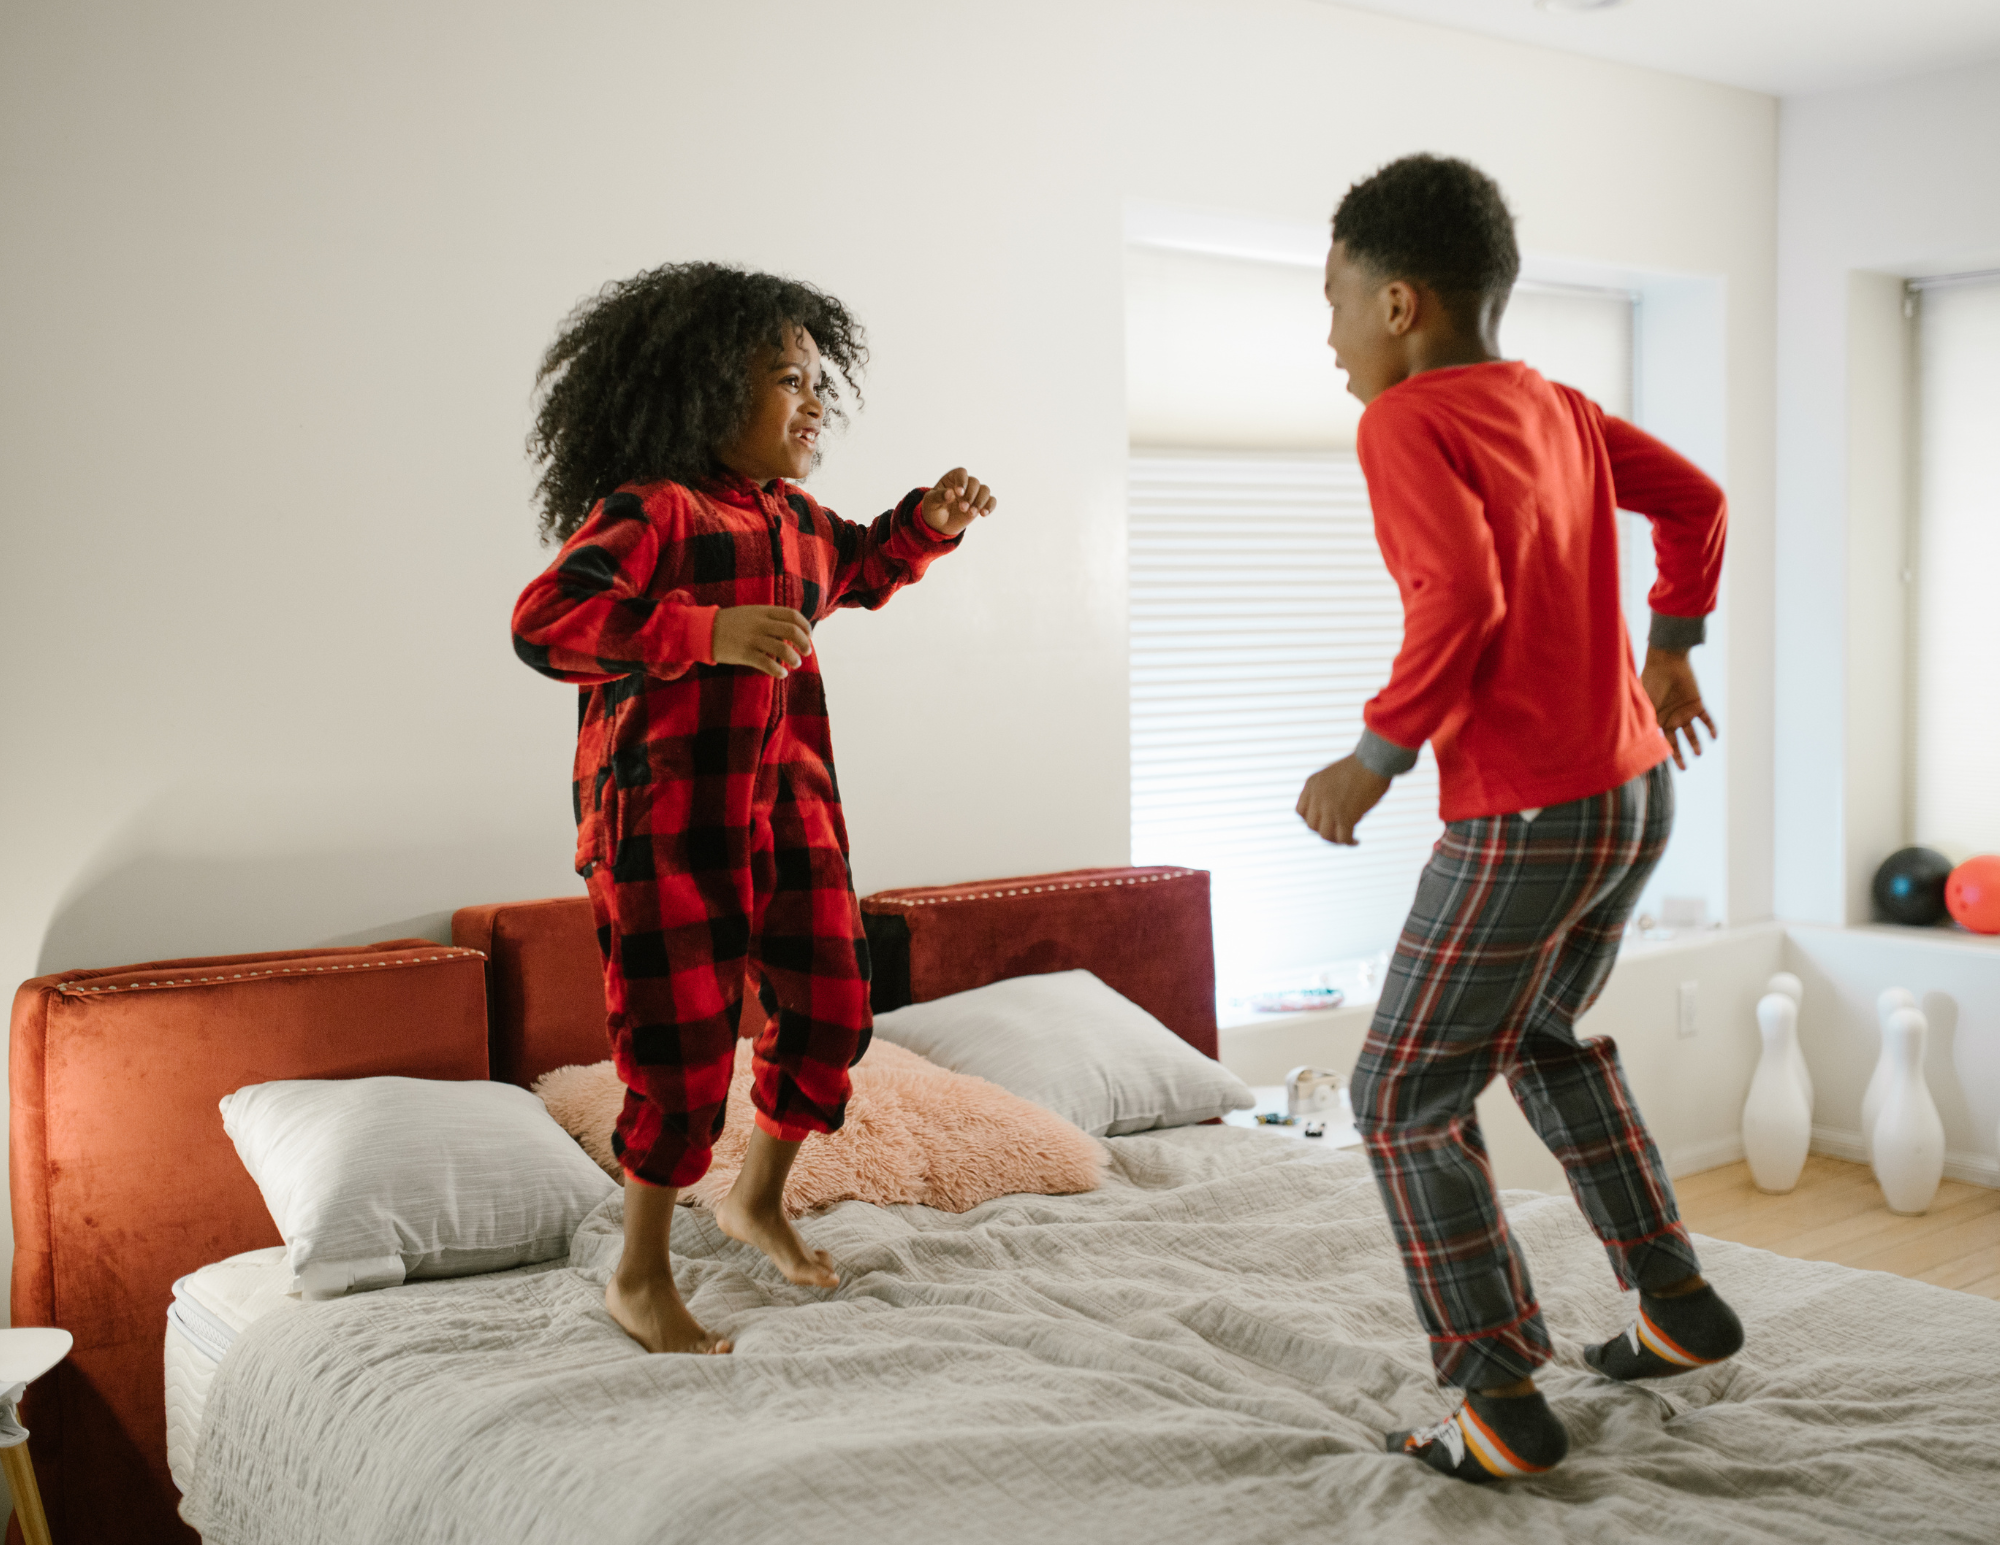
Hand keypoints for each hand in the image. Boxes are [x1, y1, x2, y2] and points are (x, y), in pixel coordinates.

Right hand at [712, 606, 812, 677]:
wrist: (704, 630)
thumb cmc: (731, 623)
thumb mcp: (752, 613)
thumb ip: (770, 619)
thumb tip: (792, 630)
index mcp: (764, 611)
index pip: (792, 615)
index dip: (805, 626)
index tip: (808, 635)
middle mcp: (760, 623)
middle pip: (792, 631)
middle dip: (804, 643)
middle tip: (806, 652)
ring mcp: (752, 638)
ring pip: (782, 648)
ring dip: (794, 658)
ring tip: (795, 664)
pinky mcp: (744, 654)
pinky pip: (767, 664)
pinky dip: (779, 670)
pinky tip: (782, 673)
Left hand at [920, 468, 996, 535]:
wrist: (939, 525)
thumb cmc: (933, 509)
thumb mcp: (930, 503)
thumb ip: (939, 496)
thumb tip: (951, 493)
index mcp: (952, 478)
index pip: (961, 472)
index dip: (962, 481)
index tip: (959, 493)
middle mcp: (965, 483)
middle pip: (975, 482)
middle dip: (970, 496)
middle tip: (962, 508)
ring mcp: (974, 493)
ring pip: (985, 490)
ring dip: (980, 501)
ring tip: (971, 513)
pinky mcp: (980, 504)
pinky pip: (991, 501)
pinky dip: (990, 506)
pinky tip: (983, 514)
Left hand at [1296, 755, 1391, 845]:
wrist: (1375, 759)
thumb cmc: (1361, 764)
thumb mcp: (1334, 774)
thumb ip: (1328, 790)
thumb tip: (1333, 812)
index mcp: (1312, 784)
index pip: (1301, 811)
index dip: (1311, 820)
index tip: (1323, 823)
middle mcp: (1317, 796)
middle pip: (1312, 825)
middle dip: (1324, 830)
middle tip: (1338, 832)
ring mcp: (1330, 807)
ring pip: (1325, 835)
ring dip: (1335, 840)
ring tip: (1347, 838)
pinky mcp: (1346, 816)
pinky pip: (1343, 838)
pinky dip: (1349, 842)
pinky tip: (1356, 841)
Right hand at [1640, 646, 1716, 769]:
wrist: (1666, 663)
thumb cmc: (1651, 681)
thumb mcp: (1645, 704)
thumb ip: (1645, 720)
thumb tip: (1642, 740)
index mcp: (1657, 720)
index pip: (1662, 741)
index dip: (1664, 753)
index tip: (1664, 766)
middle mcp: (1672, 719)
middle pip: (1677, 742)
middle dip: (1680, 756)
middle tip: (1684, 768)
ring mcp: (1685, 712)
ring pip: (1693, 733)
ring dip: (1696, 744)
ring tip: (1699, 753)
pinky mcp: (1697, 704)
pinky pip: (1706, 719)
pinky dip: (1711, 728)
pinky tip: (1713, 737)